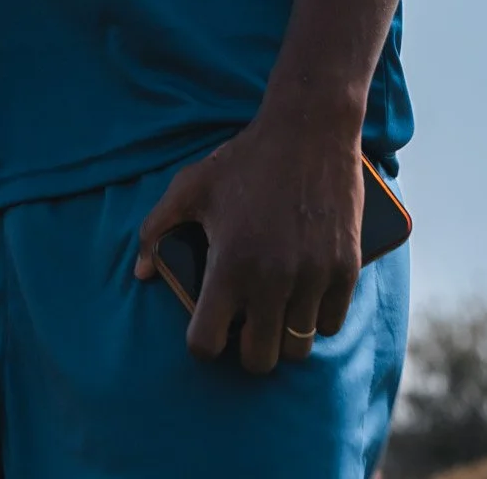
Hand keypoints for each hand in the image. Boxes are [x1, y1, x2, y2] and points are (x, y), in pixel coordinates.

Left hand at [135, 115, 363, 374]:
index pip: (206, 343)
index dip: (203, 342)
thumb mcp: (191, 185)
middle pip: (258, 361)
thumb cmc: (246, 157)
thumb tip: (141, 272)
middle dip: (248, 346)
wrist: (310, 126)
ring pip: (297, 349)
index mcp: (228, 264)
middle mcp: (271, 279)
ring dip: (285, 333)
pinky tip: (307, 294)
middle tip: (248, 322)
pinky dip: (319, 315)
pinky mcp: (345, 268)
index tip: (210, 326)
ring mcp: (312, 276)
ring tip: (278, 309)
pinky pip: (331, 323)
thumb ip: (156, 228)